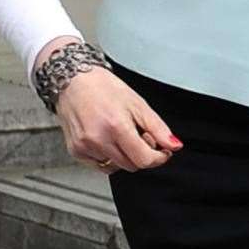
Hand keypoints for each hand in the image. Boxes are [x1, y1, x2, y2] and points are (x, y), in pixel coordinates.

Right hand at [39, 38, 182, 174]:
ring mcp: (85, 147)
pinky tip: (107, 139)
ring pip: (116, 167)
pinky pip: (100, 165)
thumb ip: (158, 128)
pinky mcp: (75, 151)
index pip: (144, 159)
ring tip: (121, 134)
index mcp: (117, 126)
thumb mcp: (138, 104)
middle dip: (141, 154)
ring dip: (125, 155)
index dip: (158, 158)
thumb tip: (174, 145)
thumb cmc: (104, 88)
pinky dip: (108, 156)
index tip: (162, 152)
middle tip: (139, 135)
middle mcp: (98, 140)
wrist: (73, 81)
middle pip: (132, 165)